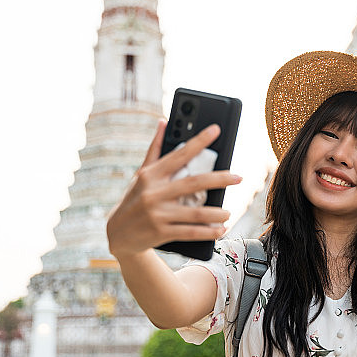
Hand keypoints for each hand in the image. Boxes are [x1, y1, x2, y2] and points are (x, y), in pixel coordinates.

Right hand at [106, 120, 241, 257]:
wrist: (118, 234)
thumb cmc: (134, 199)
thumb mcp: (141, 174)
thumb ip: (155, 149)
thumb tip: (164, 122)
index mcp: (151, 175)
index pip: (179, 154)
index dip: (198, 141)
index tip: (216, 129)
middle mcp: (154, 193)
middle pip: (194, 183)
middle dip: (219, 179)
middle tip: (239, 177)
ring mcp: (158, 214)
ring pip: (195, 213)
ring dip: (216, 213)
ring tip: (229, 212)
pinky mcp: (161, 233)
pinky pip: (191, 232)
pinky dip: (208, 232)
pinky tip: (221, 229)